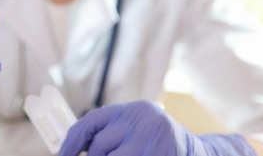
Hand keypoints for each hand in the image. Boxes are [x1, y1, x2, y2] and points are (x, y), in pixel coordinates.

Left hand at [59, 100, 256, 155]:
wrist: (201, 154)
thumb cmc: (159, 144)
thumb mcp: (135, 131)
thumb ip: (108, 135)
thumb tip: (70, 149)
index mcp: (134, 110)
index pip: (91, 121)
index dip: (71, 141)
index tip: (61, 154)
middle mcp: (144, 122)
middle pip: (99, 149)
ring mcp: (154, 142)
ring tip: (131, 153)